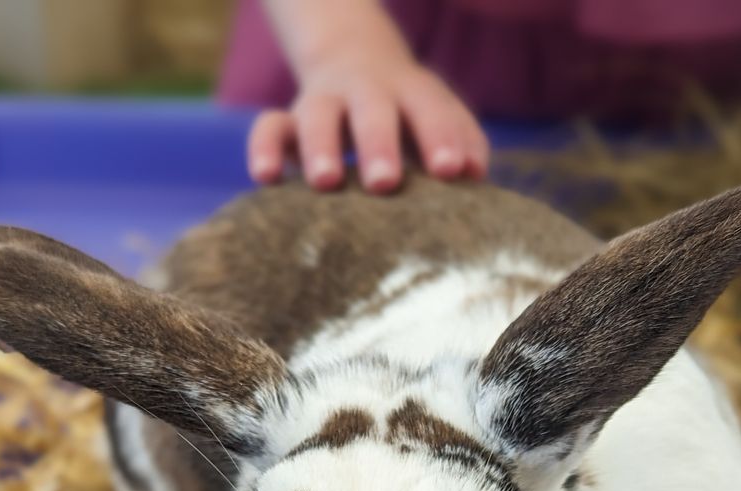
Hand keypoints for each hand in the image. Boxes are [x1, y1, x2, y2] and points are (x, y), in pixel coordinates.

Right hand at [250, 1, 488, 191]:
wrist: (354, 58)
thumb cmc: (410, 112)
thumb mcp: (437, 114)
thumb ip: (462, 140)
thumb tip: (476, 174)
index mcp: (411, 91)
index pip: (429, 108)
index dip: (440, 136)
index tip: (449, 170)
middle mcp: (366, 92)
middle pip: (372, 110)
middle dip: (378, 144)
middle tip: (386, 183)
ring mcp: (324, 102)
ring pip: (317, 116)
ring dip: (320, 147)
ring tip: (327, 183)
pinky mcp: (288, 119)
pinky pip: (269, 127)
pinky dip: (264, 148)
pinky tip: (266, 178)